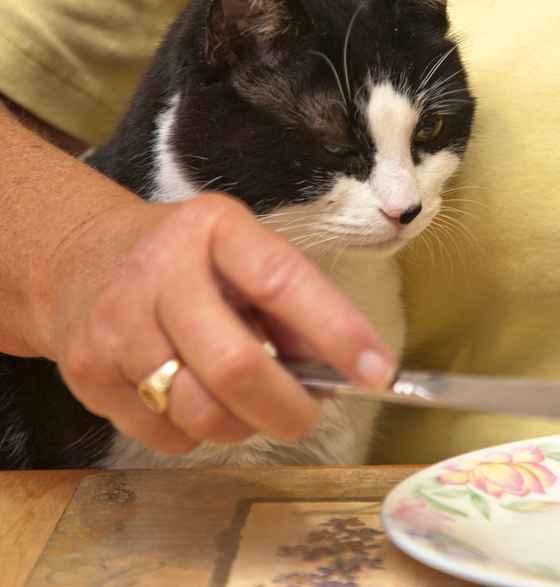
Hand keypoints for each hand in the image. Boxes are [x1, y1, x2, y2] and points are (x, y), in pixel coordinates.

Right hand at [37, 192, 395, 453]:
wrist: (79, 260)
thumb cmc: (188, 261)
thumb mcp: (243, 254)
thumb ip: (293, 304)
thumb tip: (348, 370)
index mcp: (215, 229)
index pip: (283, 282)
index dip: (337, 331)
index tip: (377, 373)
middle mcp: (159, 271)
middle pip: (236, 365)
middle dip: (289, 408)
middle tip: (307, 416)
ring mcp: (116, 325)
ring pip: (200, 412)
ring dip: (244, 425)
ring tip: (249, 405)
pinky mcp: (87, 374)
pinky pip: (164, 435)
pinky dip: (197, 434)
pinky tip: (197, 401)